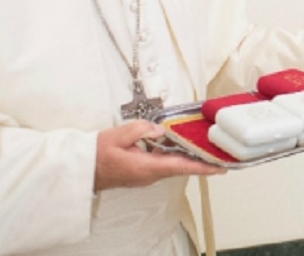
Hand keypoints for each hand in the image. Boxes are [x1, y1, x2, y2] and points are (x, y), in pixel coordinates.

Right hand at [94, 120, 225, 191]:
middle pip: (181, 165)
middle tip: (219, 152)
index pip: (181, 167)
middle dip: (201, 159)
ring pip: (173, 163)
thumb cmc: (97, 153)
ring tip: (205, 144)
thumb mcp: (118, 135)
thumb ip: (141, 129)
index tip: (221, 168)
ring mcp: (146, 174)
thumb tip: (160, 129)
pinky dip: (174, 153)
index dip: (203, 167)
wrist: (83, 168)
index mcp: (147, 167)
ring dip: (188, 155)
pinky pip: (163, 162)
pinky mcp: (142, 171)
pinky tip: (178, 141)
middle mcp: (150, 174)